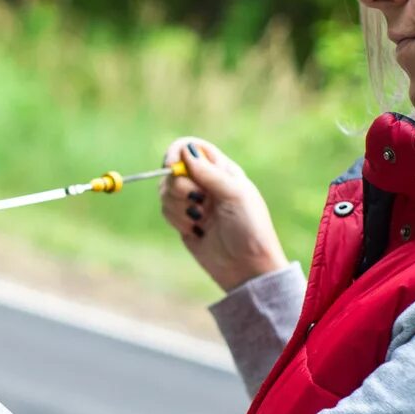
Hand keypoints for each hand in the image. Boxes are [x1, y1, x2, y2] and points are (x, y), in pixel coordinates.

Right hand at [159, 137, 288, 292]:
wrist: (246, 266)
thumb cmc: (249, 227)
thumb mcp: (234, 195)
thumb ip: (209, 173)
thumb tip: (185, 151)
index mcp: (220, 170)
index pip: (191, 147)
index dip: (176, 153)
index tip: (172, 167)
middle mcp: (204, 183)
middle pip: (172, 171)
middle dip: (179, 187)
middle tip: (198, 202)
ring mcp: (192, 202)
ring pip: (165, 192)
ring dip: (178, 206)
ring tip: (200, 221)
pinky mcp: (182, 221)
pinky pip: (166, 211)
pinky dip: (176, 220)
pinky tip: (196, 232)